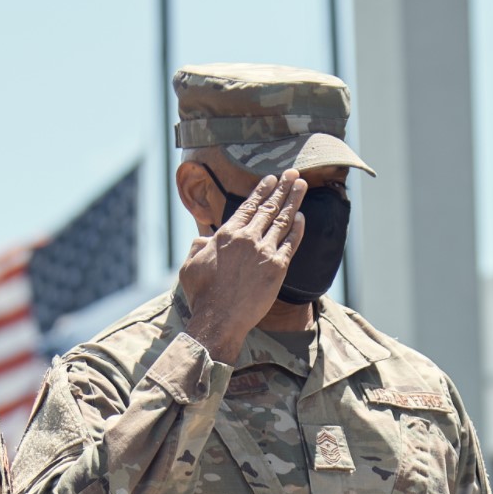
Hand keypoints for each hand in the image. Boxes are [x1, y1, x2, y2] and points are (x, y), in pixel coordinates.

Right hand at [177, 171, 306, 361]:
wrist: (219, 319)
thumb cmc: (202, 295)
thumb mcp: (190, 266)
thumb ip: (197, 248)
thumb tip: (203, 239)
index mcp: (226, 234)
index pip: (247, 207)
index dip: (261, 191)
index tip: (270, 179)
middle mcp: (247, 238)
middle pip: (269, 208)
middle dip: (282, 188)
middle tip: (293, 174)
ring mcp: (264, 252)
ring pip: (283, 220)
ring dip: (293, 200)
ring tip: (302, 186)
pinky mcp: (277, 268)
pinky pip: (291, 243)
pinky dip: (297, 229)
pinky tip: (302, 218)